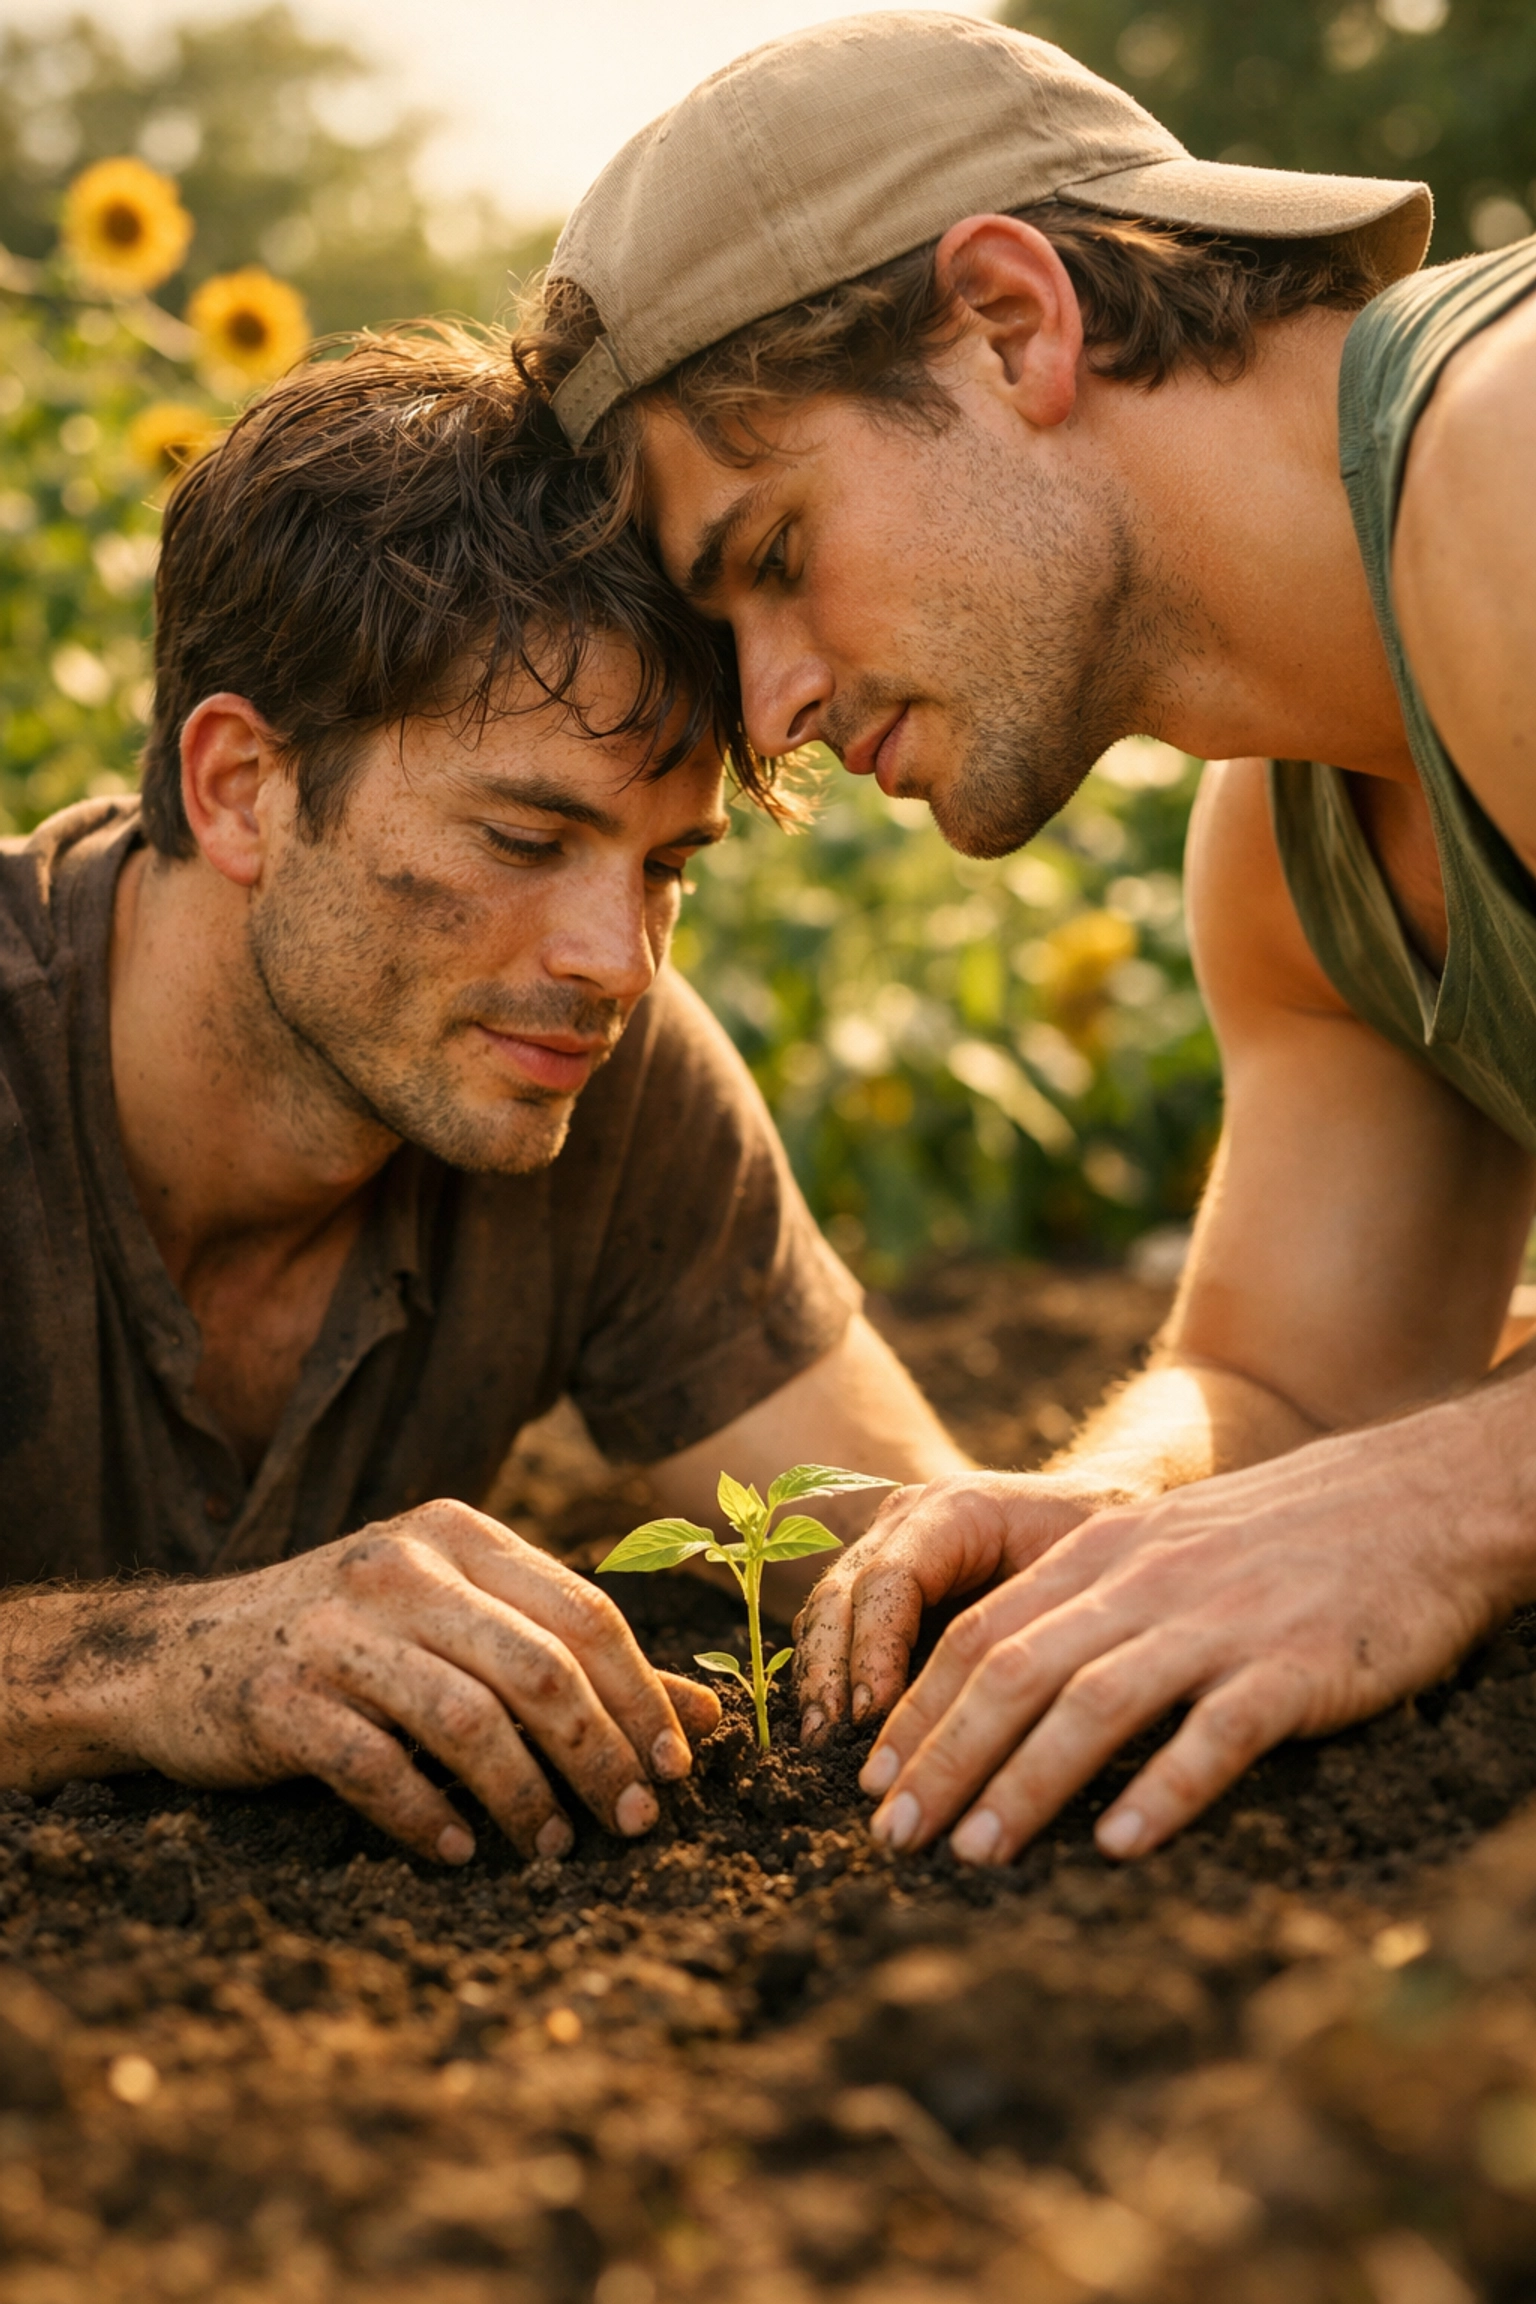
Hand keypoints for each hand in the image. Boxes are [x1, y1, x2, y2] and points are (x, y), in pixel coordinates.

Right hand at [81, 1501, 719, 1863]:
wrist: (172, 1654)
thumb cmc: (347, 1642)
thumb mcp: (455, 1623)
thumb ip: (569, 1659)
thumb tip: (703, 1716)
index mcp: (455, 1535)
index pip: (583, 1610)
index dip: (642, 1693)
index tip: (678, 1764)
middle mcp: (400, 1568)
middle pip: (538, 1666)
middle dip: (602, 1753)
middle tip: (635, 1820)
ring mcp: (336, 1629)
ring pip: (467, 1718)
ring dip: (525, 1796)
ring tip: (552, 1849)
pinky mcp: (278, 1696)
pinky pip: (374, 1766)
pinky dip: (425, 1816)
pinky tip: (455, 1851)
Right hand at [792, 1470, 1122, 1738]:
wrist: (1106, 1514)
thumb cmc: (1112, 1550)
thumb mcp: (1094, 1581)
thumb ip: (1046, 1631)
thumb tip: (1012, 1710)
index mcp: (957, 1507)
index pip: (891, 1578)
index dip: (874, 1649)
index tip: (872, 1717)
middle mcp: (910, 1518)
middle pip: (846, 1591)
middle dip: (832, 1669)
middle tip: (830, 1741)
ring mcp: (890, 1544)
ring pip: (830, 1607)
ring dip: (819, 1676)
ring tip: (819, 1744)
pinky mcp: (886, 1579)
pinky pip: (840, 1623)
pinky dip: (830, 1674)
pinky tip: (830, 1730)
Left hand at [855, 1415, 1514, 1866]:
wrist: (1419, 1498)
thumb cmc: (1288, 1534)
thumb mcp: (1169, 1541)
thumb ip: (1094, 1595)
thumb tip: (1008, 1679)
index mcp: (1106, 1553)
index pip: (983, 1633)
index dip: (920, 1708)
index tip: (874, 1781)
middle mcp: (1145, 1584)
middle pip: (1014, 1672)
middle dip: (944, 1758)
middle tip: (894, 1836)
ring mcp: (1217, 1624)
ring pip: (1093, 1704)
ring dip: (1025, 1784)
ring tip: (975, 1853)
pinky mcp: (1291, 1667)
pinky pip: (1213, 1734)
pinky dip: (1159, 1789)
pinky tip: (1119, 1845)